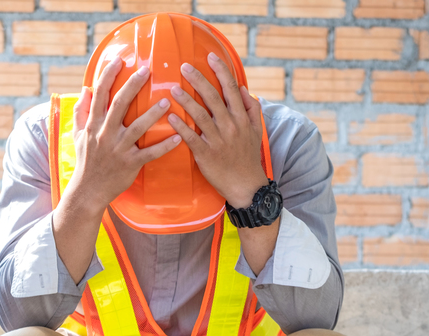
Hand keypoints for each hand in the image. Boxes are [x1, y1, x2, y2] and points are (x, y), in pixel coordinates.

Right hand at [64, 57, 182, 213]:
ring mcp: (118, 150)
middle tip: (148, 70)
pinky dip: (164, 146)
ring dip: (153, 114)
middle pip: (119, 104)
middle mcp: (104, 134)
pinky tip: (178, 137)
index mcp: (92, 124)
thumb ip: (80, 111)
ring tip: (168, 102)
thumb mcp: (76, 134)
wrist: (87, 191)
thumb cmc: (85, 161)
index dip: (108, 75)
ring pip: (137, 128)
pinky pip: (150, 153)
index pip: (99, 94)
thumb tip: (85, 89)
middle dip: (133, 85)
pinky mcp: (130, 165)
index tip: (119, 60)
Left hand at [168, 53, 267, 208]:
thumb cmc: (249, 157)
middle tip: (183, 67)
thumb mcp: (257, 131)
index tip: (210, 56)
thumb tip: (243, 89)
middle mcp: (230, 126)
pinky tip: (171, 116)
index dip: (221, 70)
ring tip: (174, 88)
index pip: (231, 88)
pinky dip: (181, 127)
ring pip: (200, 115)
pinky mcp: (206, 155)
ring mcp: (218, 140)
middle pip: (213, 97)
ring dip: (186, 100)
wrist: (246, 186)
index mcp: (241, 118)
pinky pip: (191, 138)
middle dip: (198, 80)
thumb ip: (252, 108)